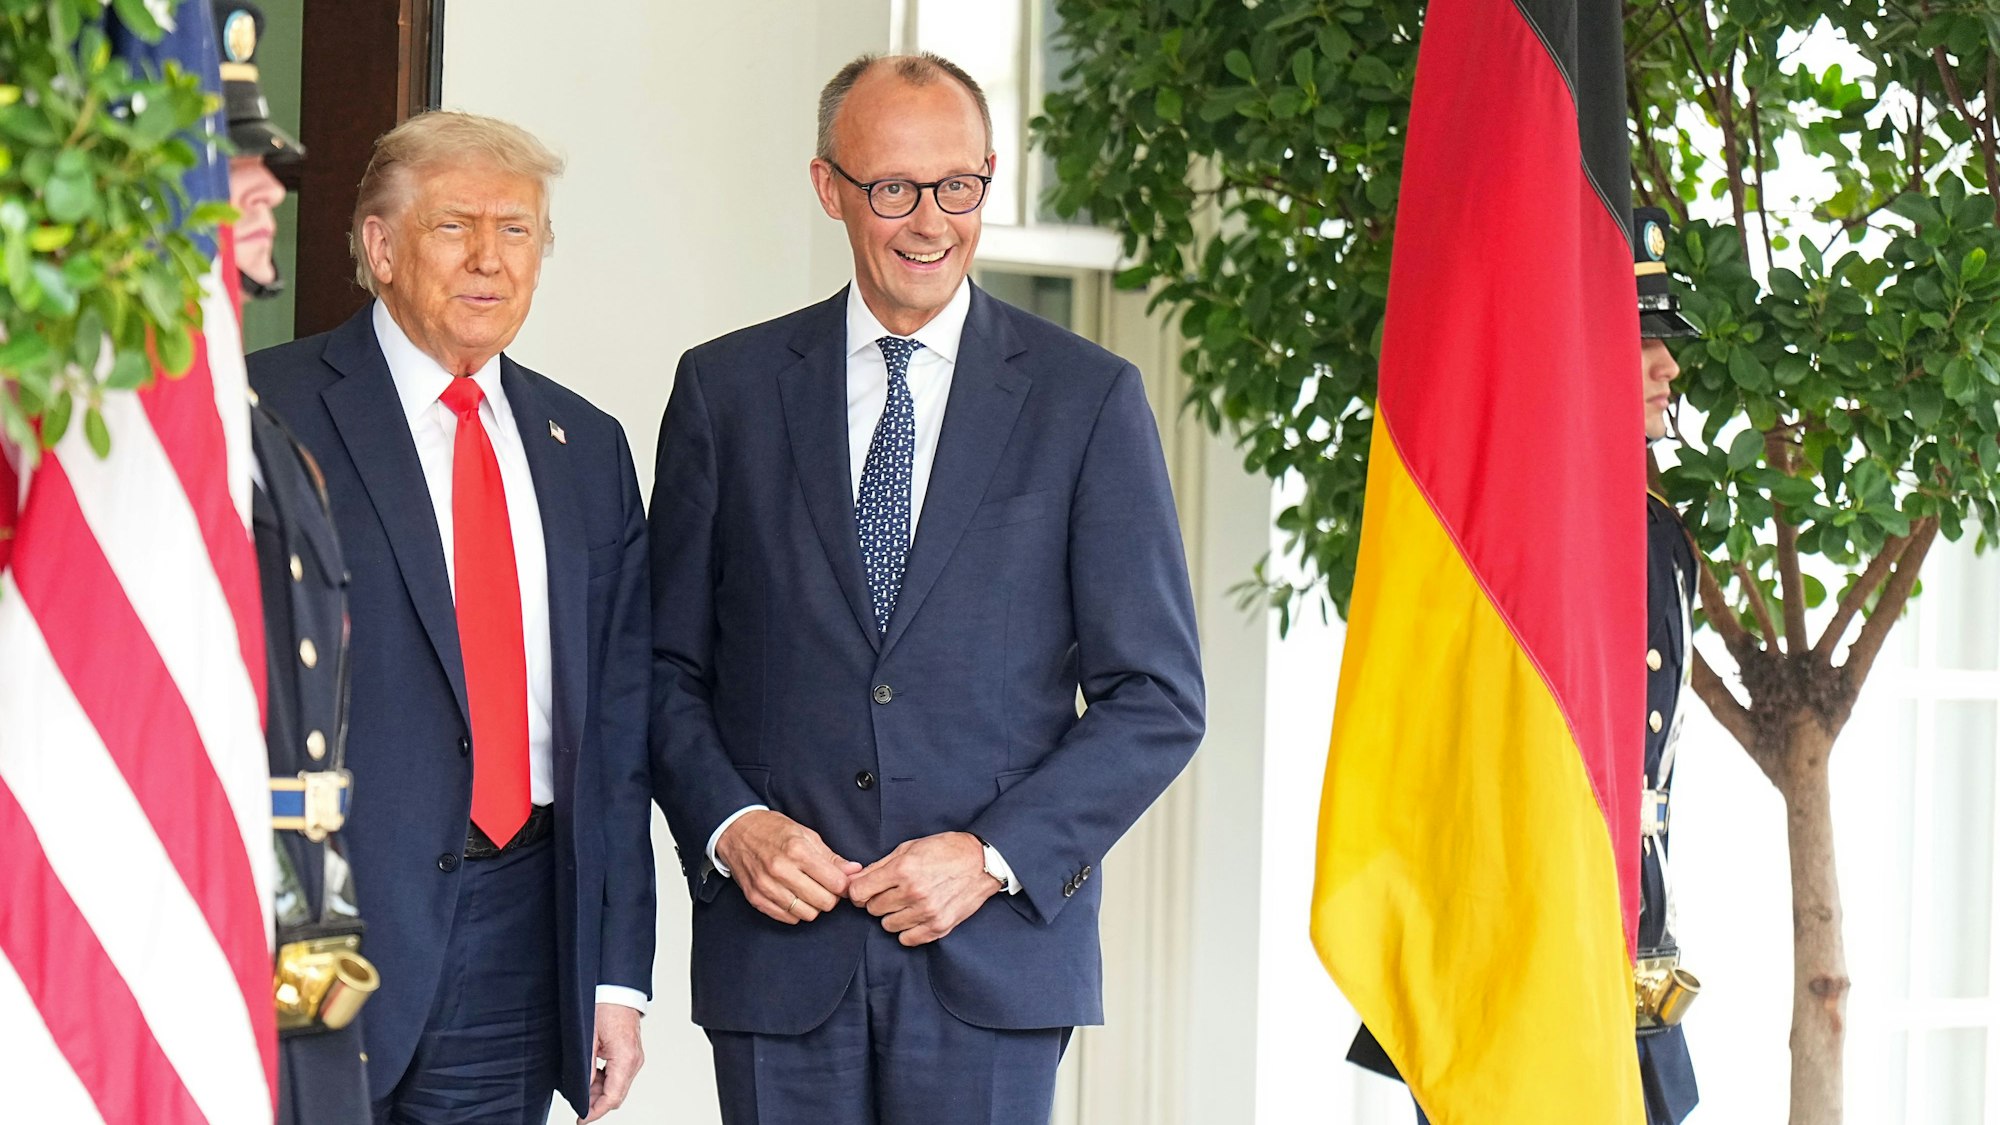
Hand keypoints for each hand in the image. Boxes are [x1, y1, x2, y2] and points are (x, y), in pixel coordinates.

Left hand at [580, 1002, 643, 1122]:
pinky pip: (620, 1076)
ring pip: (618, 1087)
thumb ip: (586, 1068)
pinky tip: (592, 1076)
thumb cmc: (605, 1006)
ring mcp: (635, 1057)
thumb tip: (582, 1091)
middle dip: (597, 1103)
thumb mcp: (589, 1039)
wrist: (617, 989)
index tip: (582, 1119)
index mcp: (626, 1059)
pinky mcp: (632, 1053)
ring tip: (582, 1086)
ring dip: (601, 1092)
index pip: (612, 1097)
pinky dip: (606, 1081)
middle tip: (578, 1105)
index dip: (596, 1111)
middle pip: (617, 1095)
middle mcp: (634, 1060)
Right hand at [716, 809, 863, 923]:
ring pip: (806, 914)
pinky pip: (787, 918)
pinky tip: (793, 896)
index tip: (841, 882)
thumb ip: (831, 857)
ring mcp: (766, 886)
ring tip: (808, 891)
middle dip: (830, 897)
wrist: (737, 831)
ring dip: (812, 906)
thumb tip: (854, 871)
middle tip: (825, 887)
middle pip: (823, 902)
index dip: (843, 885)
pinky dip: (795, 911)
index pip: (835, 883)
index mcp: (797, 850)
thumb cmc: (773, 830)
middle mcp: (781, 870)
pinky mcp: (756, 898)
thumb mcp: (806, 835)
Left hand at [848, 831, 999, 946]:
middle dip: (878, 900)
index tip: (865, 890)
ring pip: (888, 925)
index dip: (858, 891)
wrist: (982, 861)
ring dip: (893, 915)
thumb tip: (853, 881)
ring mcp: (927, 912)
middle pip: (873, 909)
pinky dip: (907, 930)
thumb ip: (879, 866)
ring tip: (906, 903)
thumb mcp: (909, 848)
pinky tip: (915, 916)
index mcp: (903, 869)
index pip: (859, 892)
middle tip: (891, 892)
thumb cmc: (945, 850)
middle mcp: (913, 892)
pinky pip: (907, 939)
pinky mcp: (940, 926)